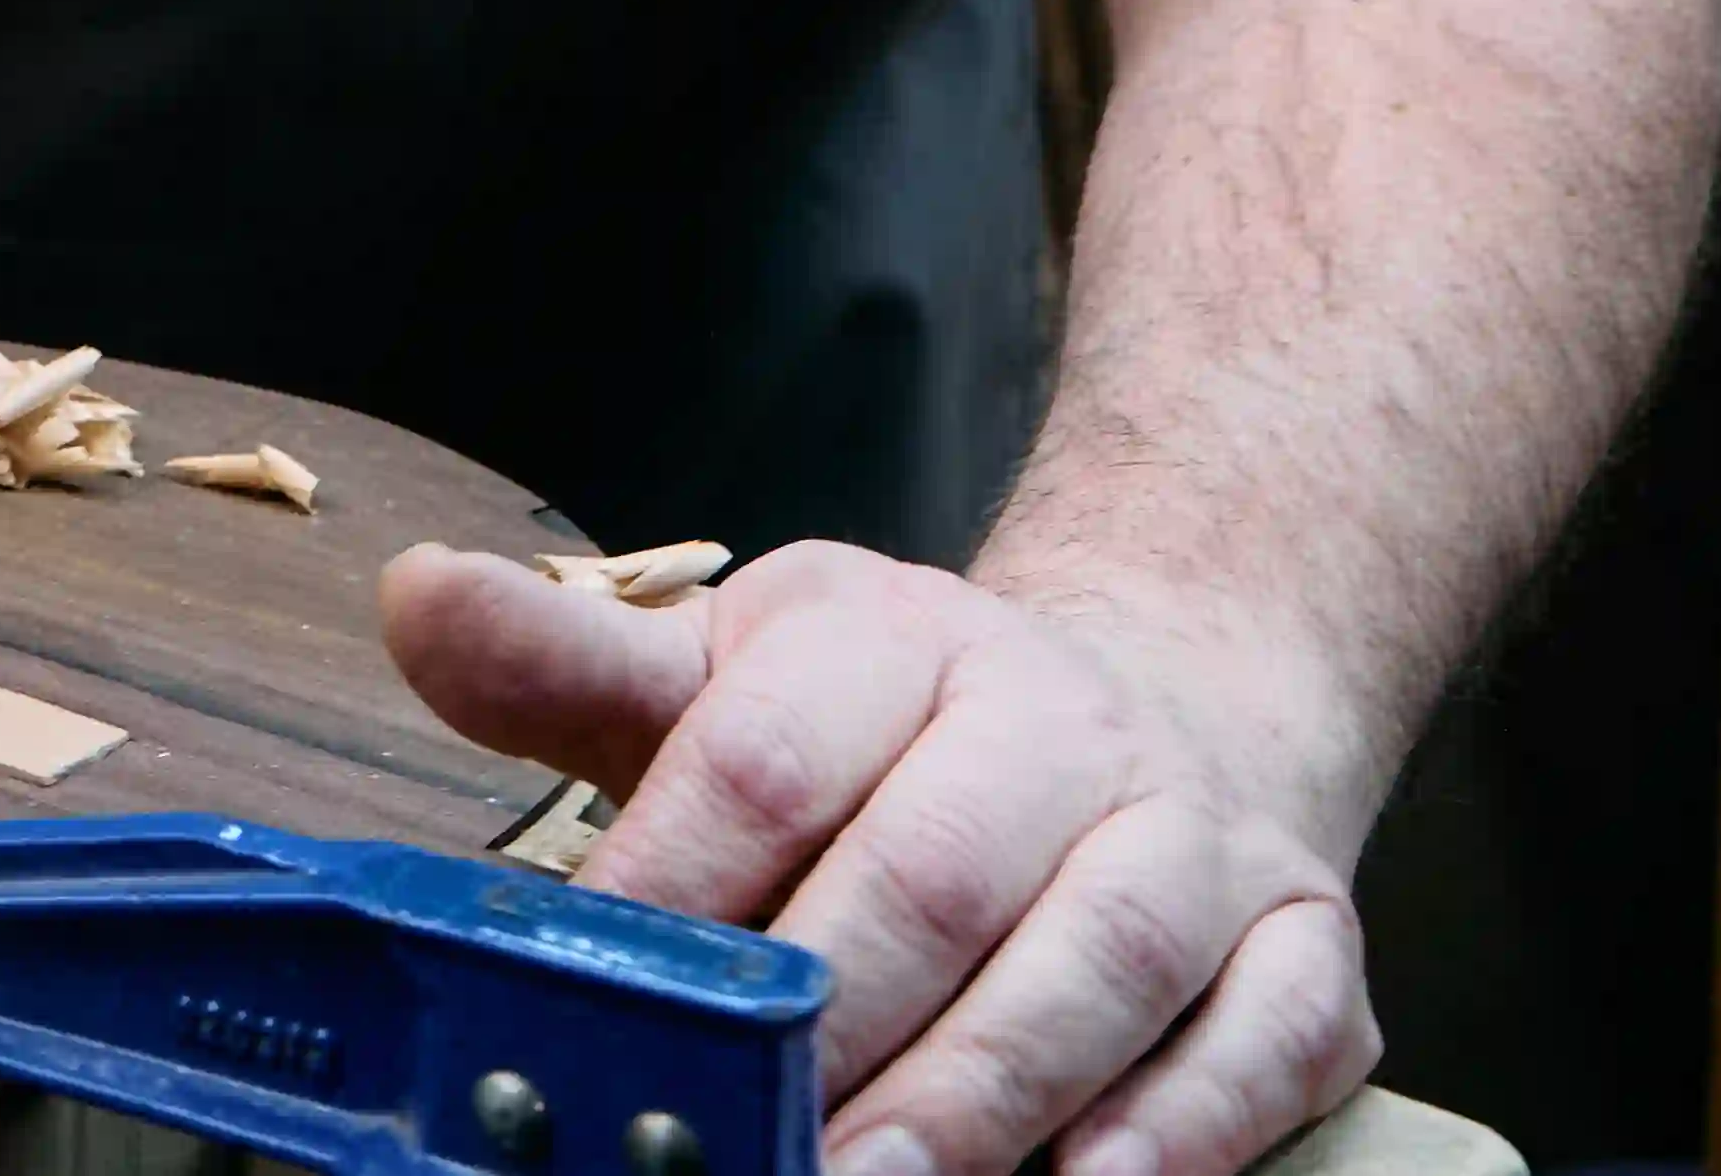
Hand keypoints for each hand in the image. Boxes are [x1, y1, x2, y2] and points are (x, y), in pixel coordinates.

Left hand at [385, 539, 1372, 1175]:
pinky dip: (1184, 1129)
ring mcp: (1192, 833)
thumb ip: (575, 673)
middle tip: (741, 1142)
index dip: (677, 887)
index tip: (598, 1001)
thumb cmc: (903, 737)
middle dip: (836, 1023)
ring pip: (1101, 959)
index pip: (769, 753)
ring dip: (986, 1096)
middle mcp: (1057, 719)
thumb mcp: (735, 679)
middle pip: (936, 871)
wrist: (1163, 697)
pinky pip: (1263, 1039)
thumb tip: (415, 599)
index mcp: (894, 639)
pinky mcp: (1305, 944)